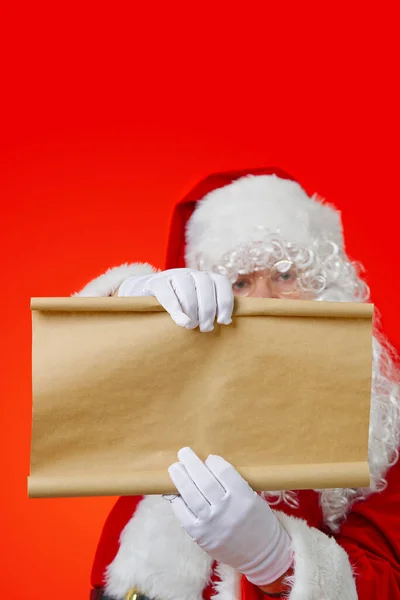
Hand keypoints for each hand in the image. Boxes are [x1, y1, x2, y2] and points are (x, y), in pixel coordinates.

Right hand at [118, 268, 233, 331]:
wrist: (143, 294)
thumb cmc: (177, 306)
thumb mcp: (195, 306)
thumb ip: (210, 310)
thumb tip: (228, 322)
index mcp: (204, 278)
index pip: (221, 282)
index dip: (225, 302)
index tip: (224, 321)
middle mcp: (190, 273)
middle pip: (205, 285)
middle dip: (208, 310)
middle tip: (205, 328)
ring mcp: (172, 275)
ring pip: (187, 287)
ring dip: (192, 309)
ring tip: (191, 326)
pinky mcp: (155, 282)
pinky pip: (166, 291)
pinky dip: (175, 307)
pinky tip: (180, 321)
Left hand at [168, 448, 292, 586]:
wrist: (261, 554)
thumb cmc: (258, 521)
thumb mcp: (253, 498)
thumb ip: (234, 485)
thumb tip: (209, 468)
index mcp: (244, 497)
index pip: (224, 471)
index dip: (214, 461)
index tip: (209, 458)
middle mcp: (227, 509)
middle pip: (204, 481)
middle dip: (191, 464)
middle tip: (184, 453)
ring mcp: (212, 523)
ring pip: (191, 496)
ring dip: (180, 479)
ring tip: (175, 468)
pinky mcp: (200, 536)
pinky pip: (184, 515)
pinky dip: (178, 502)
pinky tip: (176, 494)